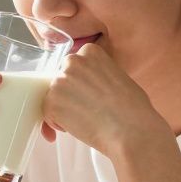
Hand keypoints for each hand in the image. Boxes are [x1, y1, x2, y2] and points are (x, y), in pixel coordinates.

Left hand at [41, 43, 166, 156]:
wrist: (131, 130)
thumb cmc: (133, 109)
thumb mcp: (119, 77)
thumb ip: (99, 74)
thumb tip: (90, 84)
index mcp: (90, 52)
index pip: (74, 66)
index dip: (79, 83)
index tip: (87, 95)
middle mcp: (72, 61)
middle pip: (61, 79)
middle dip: (68, 95)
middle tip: (83, 110)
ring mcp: (60, 81)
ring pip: (53, 96)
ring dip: (63, 110)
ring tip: (83, 121)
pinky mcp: (51, 101)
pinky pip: (47, 113)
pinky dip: (57, 123)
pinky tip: (75, 128)